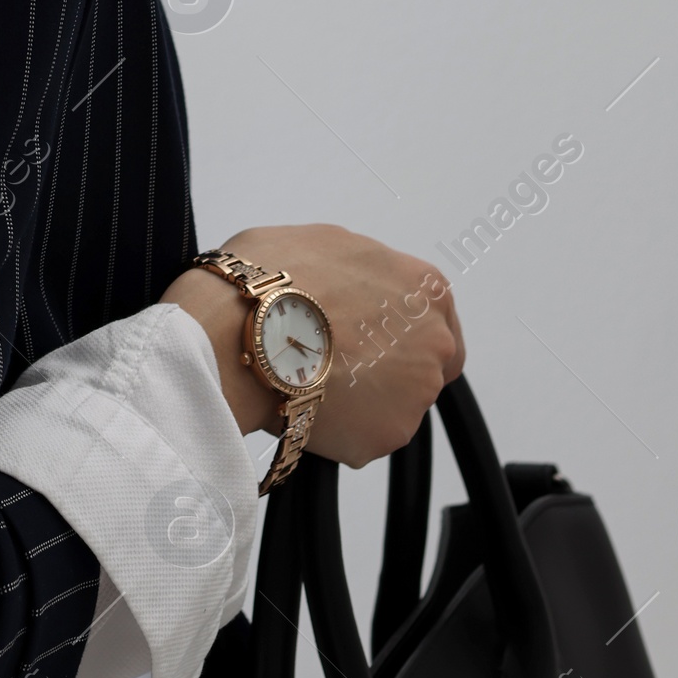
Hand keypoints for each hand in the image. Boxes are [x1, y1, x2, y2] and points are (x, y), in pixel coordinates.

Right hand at [161, 224, 464, 467]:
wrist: (242, 331)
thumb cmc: (274, 279)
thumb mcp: (323, 241)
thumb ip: (359, 269)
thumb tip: (350, 282)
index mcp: (425, 288)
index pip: (435, 319)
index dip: (401, 330)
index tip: (374, 338)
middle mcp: (434, 341)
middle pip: (421, 365)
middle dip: (386, 367)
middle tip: (338, 363)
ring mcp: (415, 393)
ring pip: (391, 402)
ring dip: (360, 397)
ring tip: (308, 380)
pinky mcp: (387, 434)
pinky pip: (365, 436)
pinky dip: (339, 427)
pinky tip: (303, 402)